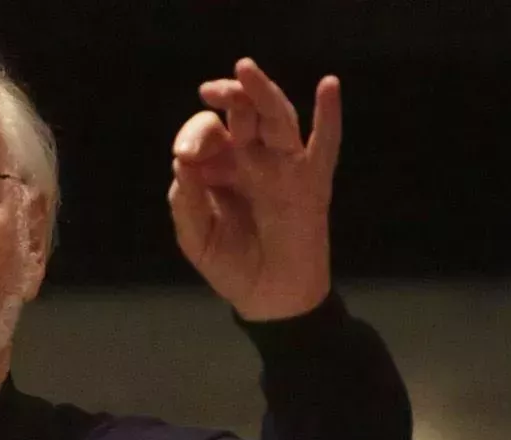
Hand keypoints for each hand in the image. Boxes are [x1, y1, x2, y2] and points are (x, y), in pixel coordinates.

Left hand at [168, 58, 342, 320]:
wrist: (268, 298)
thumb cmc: (230, 265)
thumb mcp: (196, 238)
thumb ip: (186, 203)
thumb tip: (182, 164)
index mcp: (219, 167)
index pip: (207, 133)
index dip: (195, 136)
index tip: (186, 157)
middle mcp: (251, 159)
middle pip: (243, 113)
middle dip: (228, 94)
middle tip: (210, 89)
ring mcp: (283, 167)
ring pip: (276, 118)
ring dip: (263, 93)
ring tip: (246, 70)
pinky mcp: (312, 182)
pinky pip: (324, 144)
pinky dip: (329, 116)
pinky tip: (328, 86)